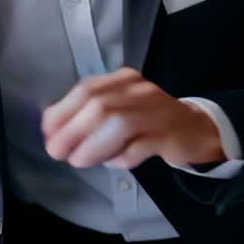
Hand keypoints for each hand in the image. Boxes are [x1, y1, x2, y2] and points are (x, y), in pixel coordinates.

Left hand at [40, 67, 224, 169]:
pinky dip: (122, 156)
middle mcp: (139, 90)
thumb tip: (53, 132)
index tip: (47, 133)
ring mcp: (157, 111)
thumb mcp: (118, 110)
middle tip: (57, 152)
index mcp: (122, 80)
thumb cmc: (148, 121)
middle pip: (98, 106)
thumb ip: (88, 116)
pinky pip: (141, 146)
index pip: (85, 90)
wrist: (197, 128)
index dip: (61, 112)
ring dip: (92, 145)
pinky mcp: (170, 135)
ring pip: (118, 124)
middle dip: (71, 131)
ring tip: (79, 160)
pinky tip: (114, 163)